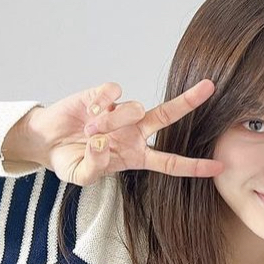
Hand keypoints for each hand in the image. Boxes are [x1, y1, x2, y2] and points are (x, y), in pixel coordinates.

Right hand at [4, 79, 223, 185]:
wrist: (44, 140)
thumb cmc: (69, 159)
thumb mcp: (80, 176)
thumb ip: (94, 168)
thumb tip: (103, 144)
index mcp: (135, 156)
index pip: (171, 163)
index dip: (194, 166)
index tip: (219, 167)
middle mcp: (134, 132)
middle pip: (168, 116)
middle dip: (188, 101)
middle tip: (209, 87)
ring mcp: (120, 112)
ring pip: (134, 108)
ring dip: (112, 120)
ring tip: (89, 130)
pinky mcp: (103, 95)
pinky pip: (113, 93)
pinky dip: (101, 103)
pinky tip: (88, 110)